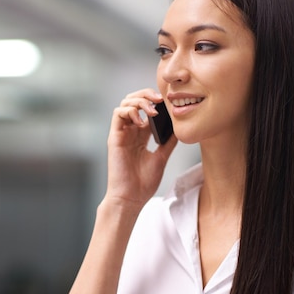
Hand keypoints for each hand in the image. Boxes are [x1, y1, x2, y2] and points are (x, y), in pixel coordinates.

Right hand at [104, 88, 177, 208]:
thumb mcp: (161, 158)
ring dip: (139, 101)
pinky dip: (130, 111)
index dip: (155, 101)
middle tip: (160, 99)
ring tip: (152, 110)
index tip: (168, 102)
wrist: (131, 198)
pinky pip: (118, 114)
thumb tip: (179, 129)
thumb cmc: (143, 183)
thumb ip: (168, 142)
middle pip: (134, 101)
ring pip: (125, 103)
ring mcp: (121, 133)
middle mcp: (130, 131)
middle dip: (146, 94)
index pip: (145, 108)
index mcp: (140, 135)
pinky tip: (142, 122)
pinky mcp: (114, 137)